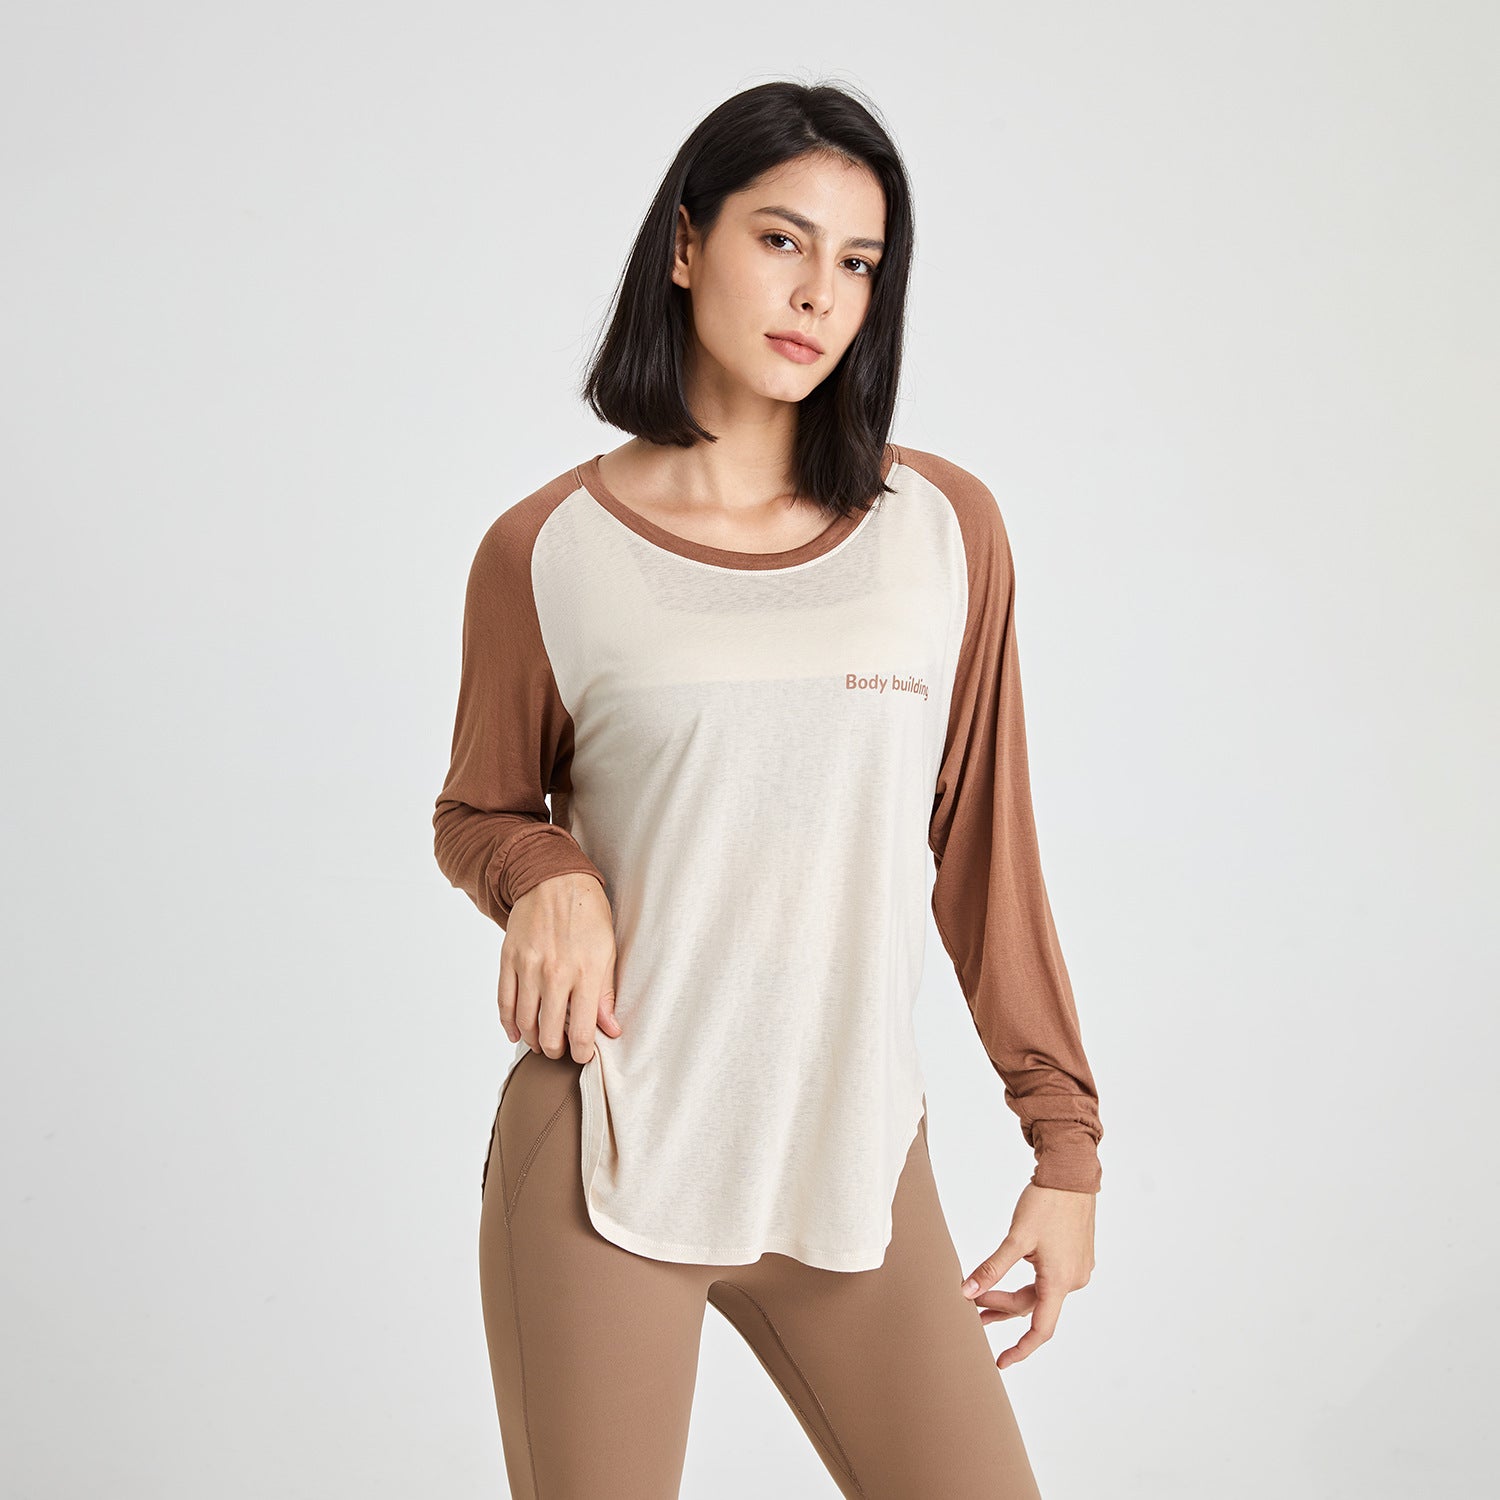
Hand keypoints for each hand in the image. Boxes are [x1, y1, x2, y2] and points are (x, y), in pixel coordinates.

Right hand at [500, 873, 620, 1063]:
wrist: (553, 879)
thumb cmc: (587, 914)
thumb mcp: (607, 951)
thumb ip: (606, 993)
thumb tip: (611, 1029)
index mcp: (585, 973)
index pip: (583, 1031)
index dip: (583, 1053)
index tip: (583, 1056)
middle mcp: (555, 973)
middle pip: (550, 1033)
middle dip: (556, 1051)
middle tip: (562, 1050)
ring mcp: (528, 967)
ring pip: (526, 1022)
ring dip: (533, 1040)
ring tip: (542, 1042)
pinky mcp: (508, 960)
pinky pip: (504, 1002)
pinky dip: (509, 1023)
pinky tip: (517, 1032)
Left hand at [959, 1182, 1095, 1367]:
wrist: (1072, 1174)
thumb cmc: (1046, 1203)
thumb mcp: (1016, 1238)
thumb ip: (992, 1268)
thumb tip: (968, 1292)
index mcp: (1060, 1281)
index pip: (1040, 1329)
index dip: (1021, 1349)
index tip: (1000, 1361)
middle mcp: (1073, 1280)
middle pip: (1033, 1307)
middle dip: (1001, 1309)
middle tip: (972, 1311)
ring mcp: (1077, 1268)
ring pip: (1040, 1292)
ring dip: (1012, 1296)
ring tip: (982, 1298)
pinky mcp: (1076, 1256)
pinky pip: (1049, 1279)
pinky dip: (1027, 1283)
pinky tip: (1008, 1275)